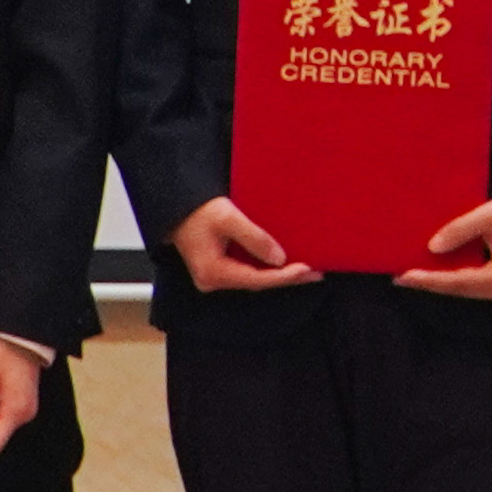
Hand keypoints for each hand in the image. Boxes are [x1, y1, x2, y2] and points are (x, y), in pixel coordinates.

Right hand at [171, 196, 315, 292]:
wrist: (176, 209)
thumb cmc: (199, 210)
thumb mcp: (228, 218)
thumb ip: (254, 238)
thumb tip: (279, 258)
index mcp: (213, 272)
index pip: (256, 279)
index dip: (283, 276)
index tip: (306, 269)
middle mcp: (212, 281)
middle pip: (256, 283)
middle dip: (286, 278)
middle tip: (315, 273)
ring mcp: (214, 278)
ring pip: (253, 280)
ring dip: (279, 275)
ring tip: (307, 271)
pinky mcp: (218, 271)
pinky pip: (247, 273)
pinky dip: (267, 270)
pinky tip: (285, 266)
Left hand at [400, 199, 491, 301]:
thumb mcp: (490, 216)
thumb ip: (460, 230)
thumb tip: (432, 247)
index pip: (457, 282)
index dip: (429, 280)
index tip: (404, 276)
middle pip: (459, 290)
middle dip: (429, 283)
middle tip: (400, 278)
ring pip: (464, 289)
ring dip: (438, 281)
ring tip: (411, 275)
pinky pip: (472, 284)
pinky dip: (452, 278)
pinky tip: (434, 272)